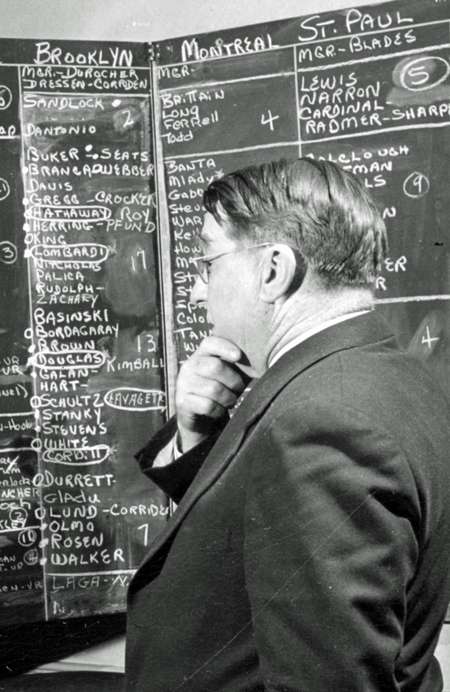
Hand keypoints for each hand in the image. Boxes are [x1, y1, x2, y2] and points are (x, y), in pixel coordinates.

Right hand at [176, 336, 247, 451]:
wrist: (200, 419)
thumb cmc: (220, 391)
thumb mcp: (228, 375)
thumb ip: (239, 365)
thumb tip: (262, 360)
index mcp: (201, 355)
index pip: (209, 343)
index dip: (225, 347)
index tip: (239, 356)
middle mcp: (189, 366)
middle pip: (215, 367)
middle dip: (233, 381)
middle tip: (238, 389)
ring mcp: (184, 384)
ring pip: (213, 389)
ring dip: (228, 398)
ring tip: (230, 400)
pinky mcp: (183, 402)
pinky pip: (207, 405)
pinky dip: (219, 410)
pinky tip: (219, 410)